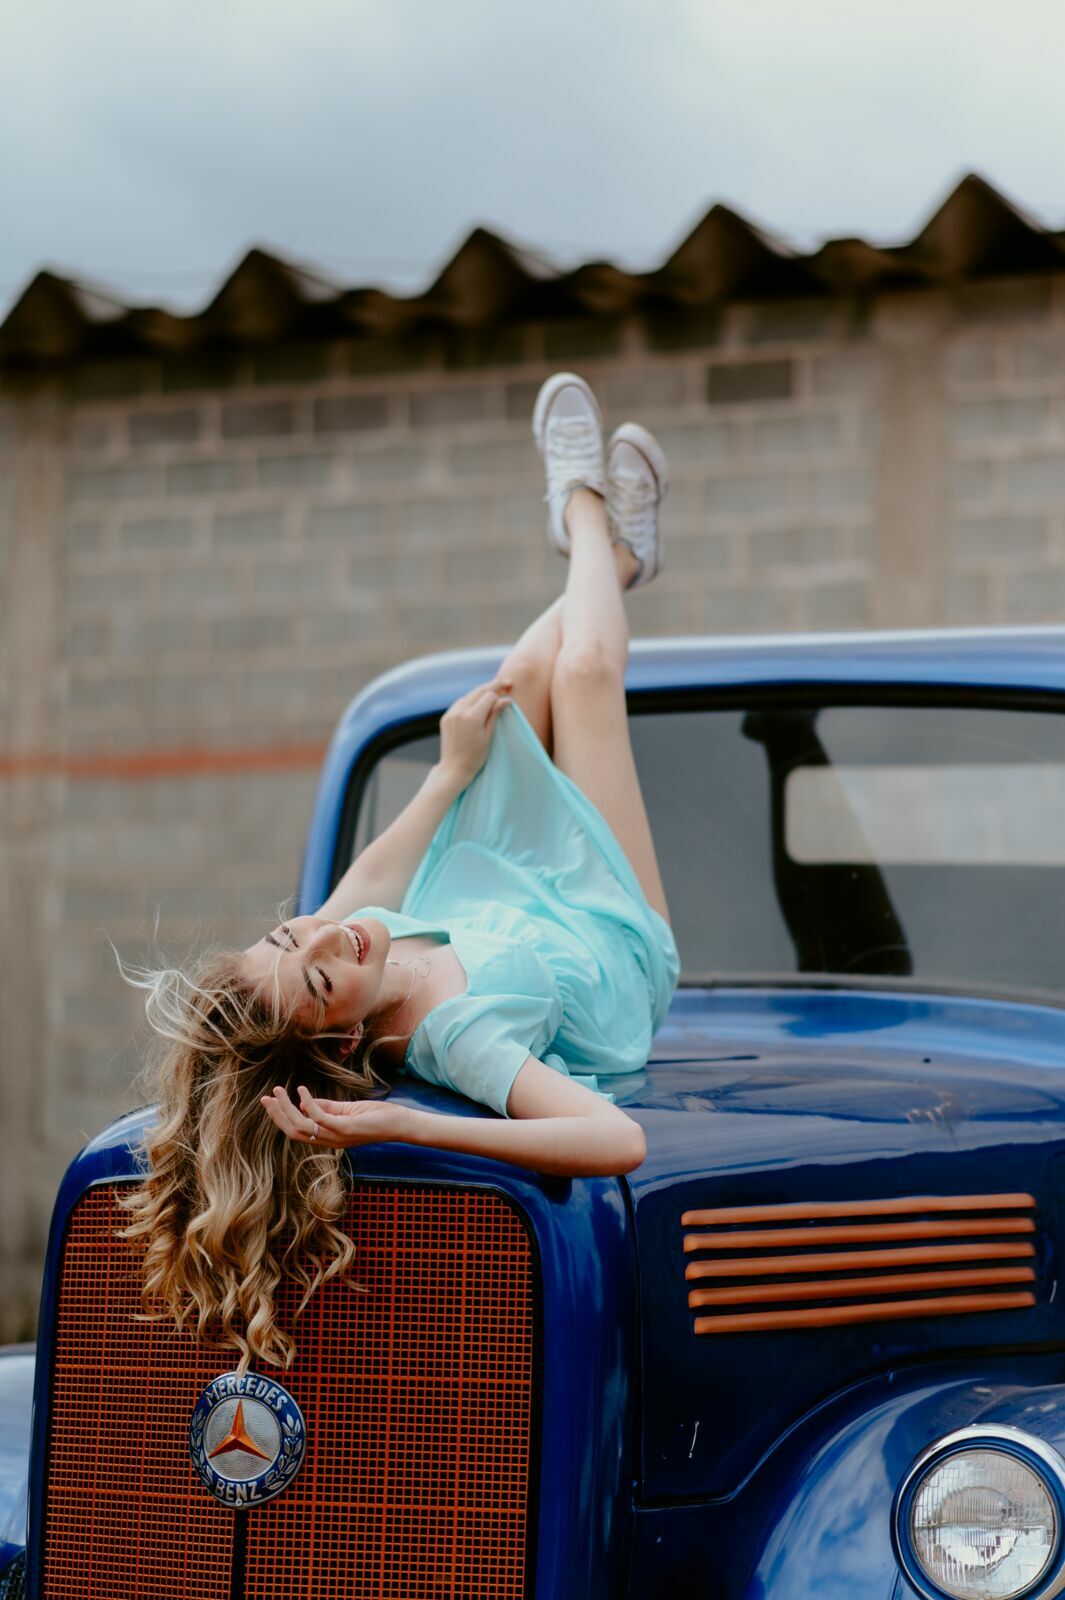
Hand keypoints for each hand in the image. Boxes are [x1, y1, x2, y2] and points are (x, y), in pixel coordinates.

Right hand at [260, 1085, 414, 1147]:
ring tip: (278, 1091)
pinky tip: (302, 1090)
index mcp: (328, 1137)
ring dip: (286, 1109)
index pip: (297, 1131)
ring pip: (302, 1127)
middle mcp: (329, 1140)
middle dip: (277, 1115)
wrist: (400, 1123)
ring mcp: (337, 1136)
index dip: (280, 1118)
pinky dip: (308, 1103)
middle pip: (294, 1132)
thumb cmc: (376, 1116)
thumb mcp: (346, 1110)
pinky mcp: (347, 1129)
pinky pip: (320, 1118)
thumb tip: (304, 1103)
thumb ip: (326, 1107)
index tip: (269, 1102)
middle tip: (266, 1097)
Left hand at [438, 678, 512, 787]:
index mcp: (473, 717)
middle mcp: (460, 712)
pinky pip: (460, 703)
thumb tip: (506, 699)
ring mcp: (451, 714)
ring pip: (469, 695)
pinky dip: (470, 700)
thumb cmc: (475, 756)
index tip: (510, 692)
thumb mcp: (489, 736)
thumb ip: (495, 715)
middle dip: (494, 686)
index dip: (500, 693)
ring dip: (482, 692)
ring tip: (494, 692)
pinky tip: (478, 702)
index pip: (489, 696)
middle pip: (479, 691)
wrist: (454, 768)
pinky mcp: (446, 717)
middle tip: (507, 683)